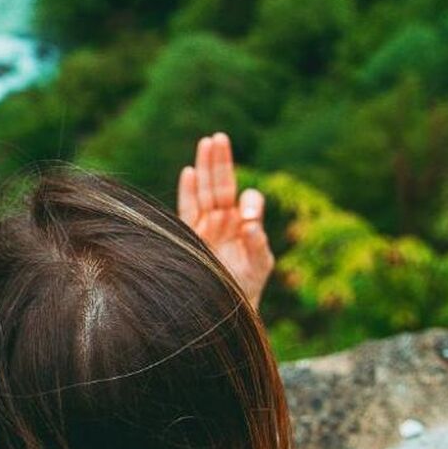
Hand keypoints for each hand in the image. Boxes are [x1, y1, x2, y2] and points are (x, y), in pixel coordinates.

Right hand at [177, 132, 274, 309]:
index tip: (246, 217)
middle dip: (221, 161)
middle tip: (219, 137)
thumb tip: (250, 222)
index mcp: (243, 225)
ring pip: (205, 191)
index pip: (246, 199)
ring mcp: (205, 226)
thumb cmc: (245, 290)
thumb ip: (259, 244)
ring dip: (206, 167)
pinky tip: (189, 172)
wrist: (224, 311)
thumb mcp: (260, 266)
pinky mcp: (189, 235)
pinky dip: (188, 191)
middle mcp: (224, 221)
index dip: (249, 201)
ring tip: (207, 142)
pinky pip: (187, 210)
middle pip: (222, 185)